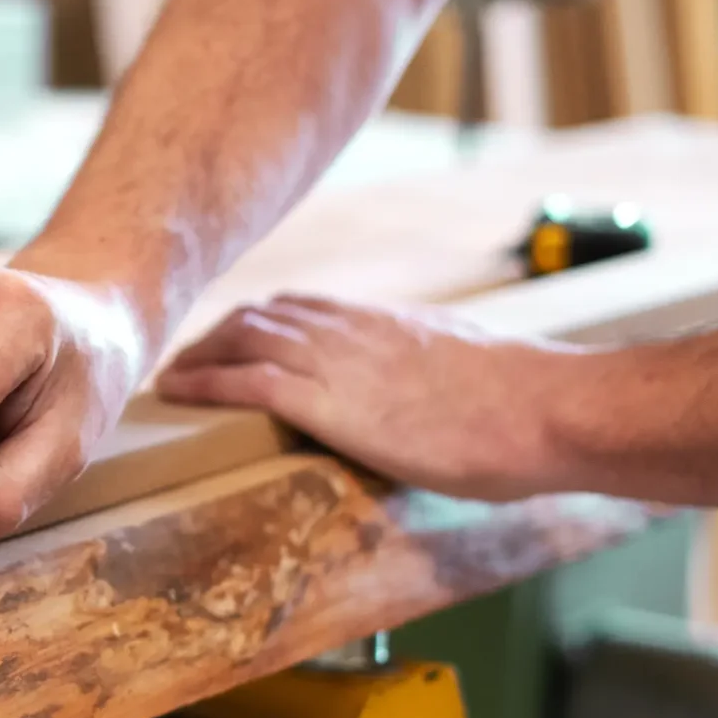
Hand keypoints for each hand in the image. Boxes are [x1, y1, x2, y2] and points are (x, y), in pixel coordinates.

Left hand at [156, 294, 591, 499]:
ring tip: (170, 376)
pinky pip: (249, 380)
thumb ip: (438, 383)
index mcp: (389, 325)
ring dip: (200, 354)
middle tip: (189, 360)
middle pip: (266, 314)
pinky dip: (205, 381)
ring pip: (246, 337)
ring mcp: (341, 361)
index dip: (263, 322)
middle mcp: (357, 330)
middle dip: (219, 334)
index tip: (237, 339)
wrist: (547, 409)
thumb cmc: (528, 408)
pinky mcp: (332, 401)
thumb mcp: (472, 381)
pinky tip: (176, 392)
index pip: (308, 308)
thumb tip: (439, 405)